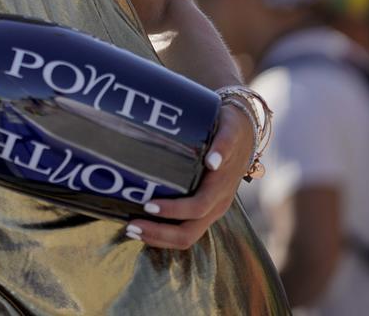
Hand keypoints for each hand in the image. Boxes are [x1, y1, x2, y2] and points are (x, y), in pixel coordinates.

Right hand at [124, 101, 254, 249]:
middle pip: (191, 229)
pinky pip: (225, 152)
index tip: (131, 230)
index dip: (158, 239)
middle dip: (159, 231)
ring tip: (149, 204)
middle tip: (132, 224)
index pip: (185, 236)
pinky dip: (218, 158)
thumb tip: (124, 185)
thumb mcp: (194, 180)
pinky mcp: (231, 146)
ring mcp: (225, 177)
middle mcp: (218, 200)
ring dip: (177, 208)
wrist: (244, 128)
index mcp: (209, 210)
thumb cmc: (211, 159)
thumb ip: (169, 185)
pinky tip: (209, 161)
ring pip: (204, 202)